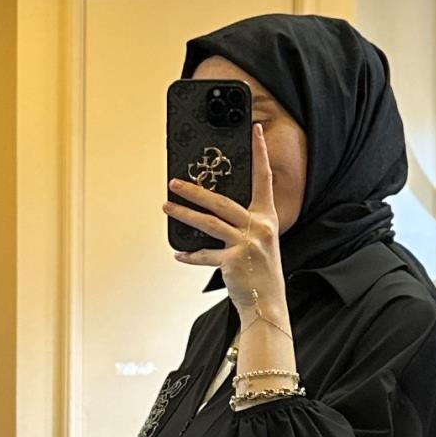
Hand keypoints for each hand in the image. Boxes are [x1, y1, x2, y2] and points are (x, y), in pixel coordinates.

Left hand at [165, 122, 290, 329]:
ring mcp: (247, 244)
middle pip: (222, 201)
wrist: (267, 304)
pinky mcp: (233, 261)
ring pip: (208, 222)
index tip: (255, 132)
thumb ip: (242, 224)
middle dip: (195, 190)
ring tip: (167, 206)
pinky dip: (190, 255)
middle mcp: (260, 227)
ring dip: (184, 214)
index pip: (264, 179)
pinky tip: (179, 254)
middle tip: (174, 182)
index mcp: (268, 218)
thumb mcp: (259, 242)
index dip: (260, 154)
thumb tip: (210, 210)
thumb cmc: (260, 272)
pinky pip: (205, 254)